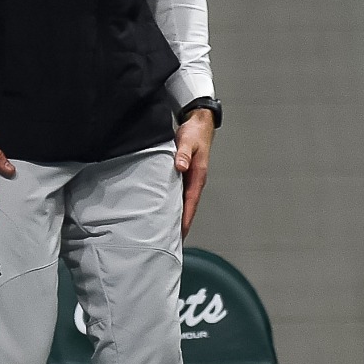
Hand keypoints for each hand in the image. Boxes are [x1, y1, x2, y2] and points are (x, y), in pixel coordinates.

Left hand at [174, 109, 214, 237]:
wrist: (199, 123)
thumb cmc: (194, 133)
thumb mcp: (188, 141)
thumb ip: (183, 154)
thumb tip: (180, 167)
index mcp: (197, 176)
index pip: (191, 202)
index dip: (186, 218)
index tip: (181, 233)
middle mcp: (195, 180)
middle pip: (187, 206)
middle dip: (181, 223)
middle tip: (170, 240)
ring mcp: (189, 178)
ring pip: (183, 201)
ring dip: (177, 215)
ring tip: (166, 231)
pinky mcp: (183, 175)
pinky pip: (178, 193)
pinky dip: (173, 204)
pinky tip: (164, 209)